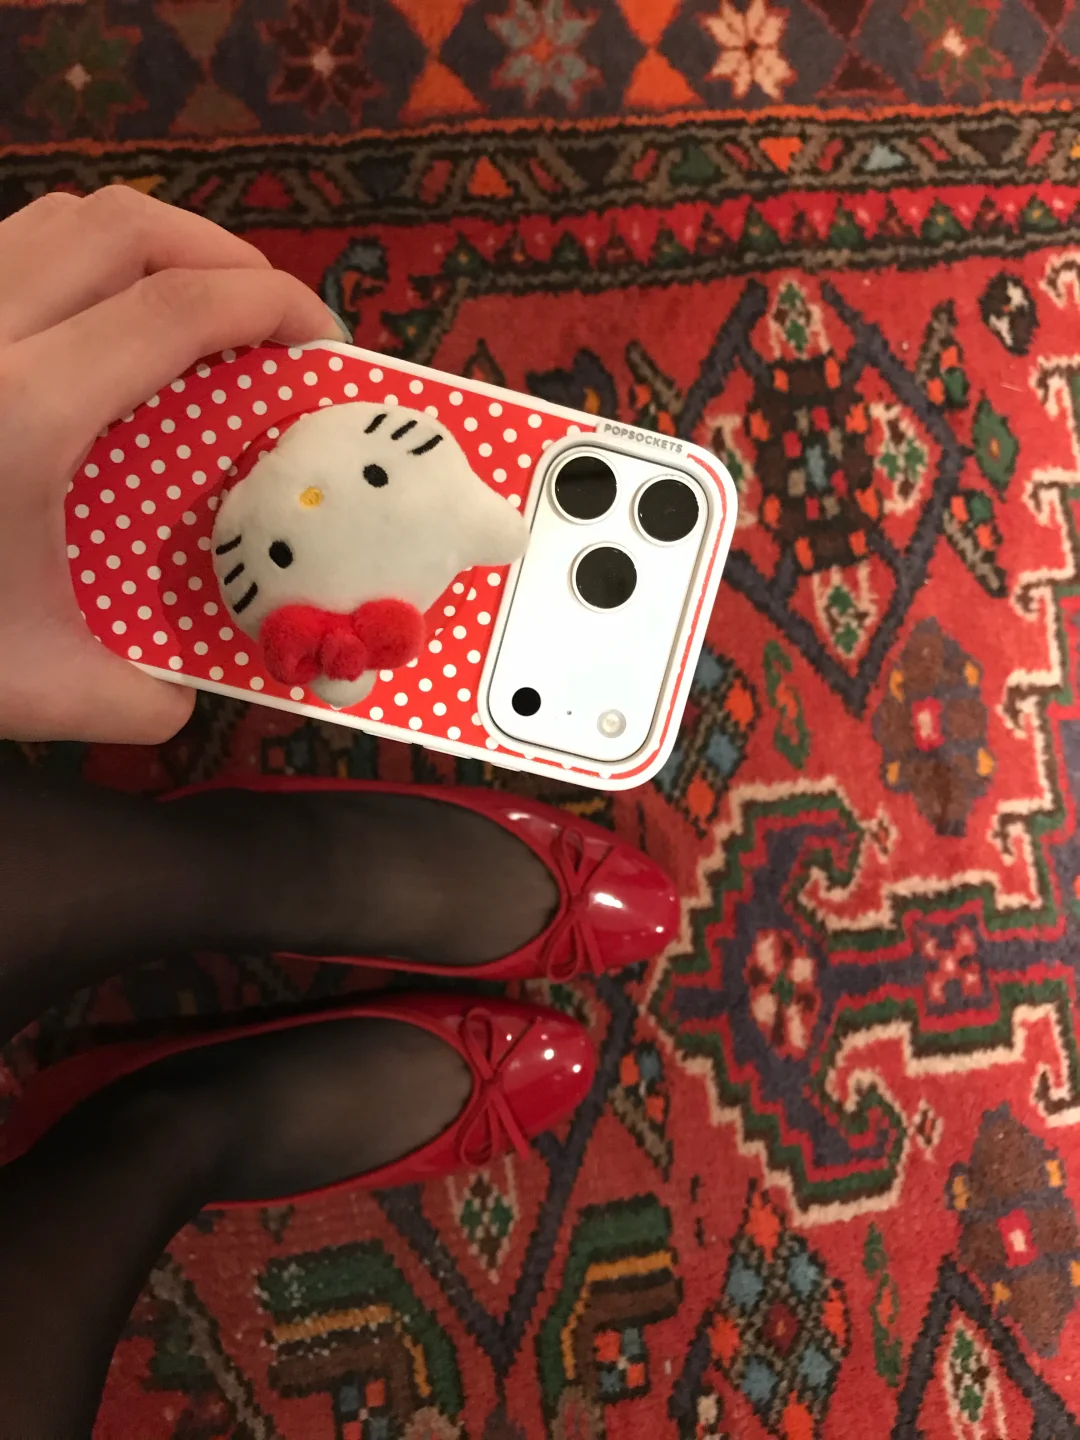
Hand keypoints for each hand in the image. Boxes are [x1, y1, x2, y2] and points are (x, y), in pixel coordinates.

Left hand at [0, 185, 343, 743]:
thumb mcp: (31, 689)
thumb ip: (137, 697)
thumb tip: (188, 692)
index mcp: (27, 411)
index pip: (178, 309)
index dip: (270, 303)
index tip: (320, 340)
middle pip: (127, 226)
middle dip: (224, 254)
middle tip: (271, 316)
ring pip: (59, 217)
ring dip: (151, 247)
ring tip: (196, 308)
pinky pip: (10, 246)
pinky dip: (81, 261)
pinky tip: (100, 326)